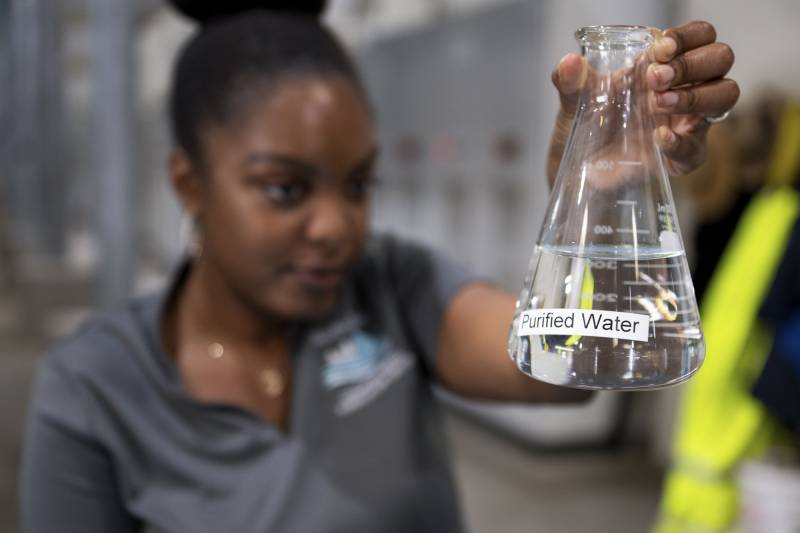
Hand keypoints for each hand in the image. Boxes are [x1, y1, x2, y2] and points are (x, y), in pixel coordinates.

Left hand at [548, 21, 738, 182]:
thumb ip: (569, 80)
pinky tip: (657, 138)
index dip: (689, 37)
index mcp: (663, 65)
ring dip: (696, 96)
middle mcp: (685, 88)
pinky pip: (697, 148)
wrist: (581, 167)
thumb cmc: (588, 124)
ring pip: (726, 94)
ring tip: (658, 104)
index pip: (700, 35)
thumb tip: (568, 63)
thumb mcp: (574, 98)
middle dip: (692, 65)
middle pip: (721, 58)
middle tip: (655, 80)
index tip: (660, 50)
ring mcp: (689, 121)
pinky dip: (679, 141)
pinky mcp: (683, 155)